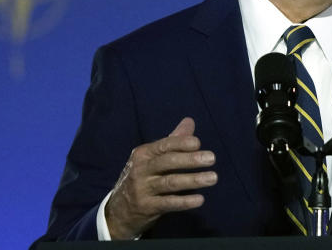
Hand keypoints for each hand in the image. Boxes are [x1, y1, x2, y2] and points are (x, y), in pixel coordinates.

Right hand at [104, 117, 216, 239]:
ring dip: (193, 180)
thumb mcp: (152, 158)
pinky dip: (184, 201)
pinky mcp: (146, 207)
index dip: (181, 143)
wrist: (118, 211)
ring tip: (213, 177)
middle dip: (190, 159)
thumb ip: (172, 141)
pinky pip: (168, 203)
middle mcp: (141, 170)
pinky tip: (200, 199)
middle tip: (212, 158)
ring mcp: (142, 189)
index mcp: (143, 154)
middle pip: (168, 161)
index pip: (164, 145)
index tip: (198, 143)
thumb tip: (190, 121)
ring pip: (170, 182)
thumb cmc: (142, 178)